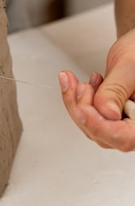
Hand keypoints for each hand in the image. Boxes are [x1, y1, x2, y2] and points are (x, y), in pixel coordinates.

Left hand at [59, 30, 134, 150]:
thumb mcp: (130, 67)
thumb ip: (116, 91)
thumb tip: (106, 112)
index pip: (124, 138)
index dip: (99, 126)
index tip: (82, 109)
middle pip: (104, 135)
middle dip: (83, 110)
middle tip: (80, 86)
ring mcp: (123, 124)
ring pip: (92, 127)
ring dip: (77, 104)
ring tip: (74, 81)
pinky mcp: (110, 118)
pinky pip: (89, 117)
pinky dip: (79, 101)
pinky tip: (80, 85)